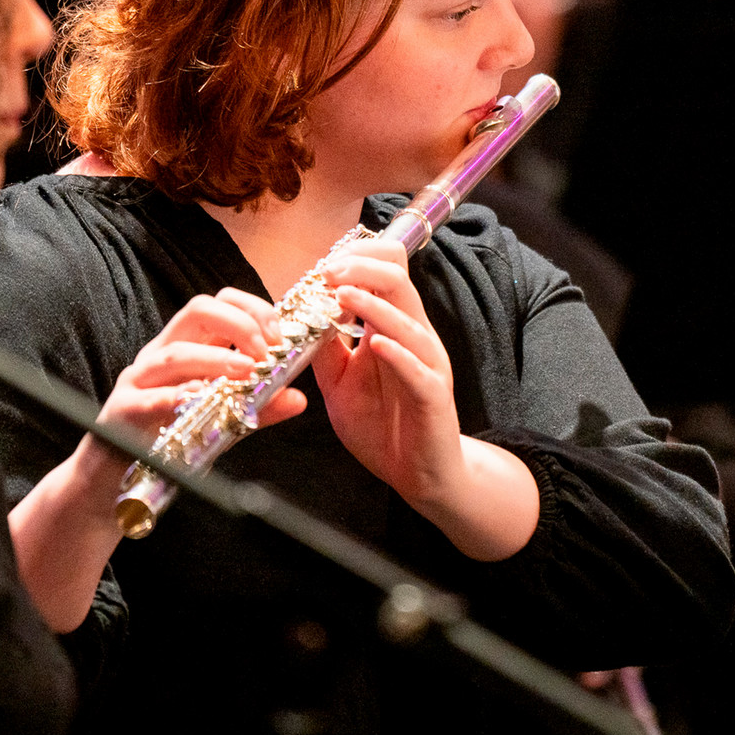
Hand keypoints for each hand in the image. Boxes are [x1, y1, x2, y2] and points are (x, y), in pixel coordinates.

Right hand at [92, 286, 308, 464]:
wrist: (115, 476)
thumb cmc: (168, 438)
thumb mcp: (221, 418)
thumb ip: (257, 407)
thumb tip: (298, 398)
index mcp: (189, 346)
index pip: (220, 304)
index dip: (253, 310)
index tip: (281, 336)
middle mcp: (163, 354)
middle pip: (197, 311)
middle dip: (239, 324)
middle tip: (267, 351)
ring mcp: (140, 379)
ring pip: (175, 353)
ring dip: (215, 359)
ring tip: (246, 371)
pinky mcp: (123, 410)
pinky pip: (148, 398)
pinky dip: (174, 397)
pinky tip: (197, 400)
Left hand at [312, 241, 538, 560]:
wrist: (417, 474)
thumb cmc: (382, 425)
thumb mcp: (340, 382)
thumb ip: (324, 349)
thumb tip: (300, 316)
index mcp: (393, 327)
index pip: (384, 272)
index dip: (354, 260)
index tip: (319, 269)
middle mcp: (415, 337)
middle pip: (398, 279)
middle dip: (361, 267)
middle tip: (326, 273)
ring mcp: (427, 365)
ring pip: (408, 319)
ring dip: (373, 304)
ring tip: (341, 295)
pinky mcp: (434, 396)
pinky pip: (419, 368)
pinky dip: (398, 352)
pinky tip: (376, 344)